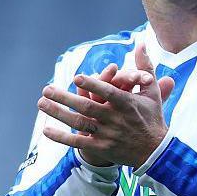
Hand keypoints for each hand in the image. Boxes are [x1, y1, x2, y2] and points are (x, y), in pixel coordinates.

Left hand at [38, 43, 174, 168]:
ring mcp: (107, 135)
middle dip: (65, 98)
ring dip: (59, 113)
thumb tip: (141, 44)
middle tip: (46, 89)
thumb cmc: (152, 117)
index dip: (93, 85)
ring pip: (79, 123)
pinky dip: (63, 138)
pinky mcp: (102, 148)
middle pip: (87, 107)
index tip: (77, 77)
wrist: (155, 152)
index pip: (109, 93)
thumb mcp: (151, 92)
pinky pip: (79, 143)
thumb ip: (145, 67)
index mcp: (127, 104)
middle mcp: (115, 119)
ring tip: (42, 103)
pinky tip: (47, 130)